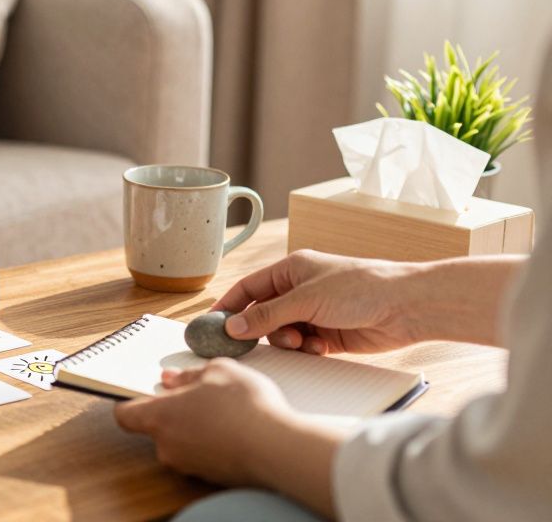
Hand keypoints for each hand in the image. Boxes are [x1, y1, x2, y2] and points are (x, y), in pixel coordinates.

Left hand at [114, 360, 295, 486]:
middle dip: (174, 410)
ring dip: (196, 426)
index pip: (125, 414)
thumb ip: (189, 374)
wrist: (279, 449)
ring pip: (182, 441)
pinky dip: (213, 442)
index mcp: (160, 418)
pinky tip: (235, 429)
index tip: (142, 392)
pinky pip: (202, 454)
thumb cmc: (246, 407)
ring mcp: (189, 465)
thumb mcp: (218, 370)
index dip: (130, 401)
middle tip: (199, 394)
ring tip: (225, 410)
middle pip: (157, 427)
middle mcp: (168, 446)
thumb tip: (172, 379)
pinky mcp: (210, 477)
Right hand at [213, 249, 420, 354]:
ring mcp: (314, 313)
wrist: (407, 307)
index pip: (248, 287)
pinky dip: (306, 350)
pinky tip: (320, 348)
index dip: (229, 306)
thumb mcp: (305, 299)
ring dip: (287, 342)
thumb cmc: (360, 288)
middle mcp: (300, 290)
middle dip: (261, 330)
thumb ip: (266, 315)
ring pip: (281, 334)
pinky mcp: (329, 335)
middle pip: (262, 314)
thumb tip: (232, 327)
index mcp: (291, 269)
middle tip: (252, 344)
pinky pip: (303, 347)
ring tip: (301, 342)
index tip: (212, 326)